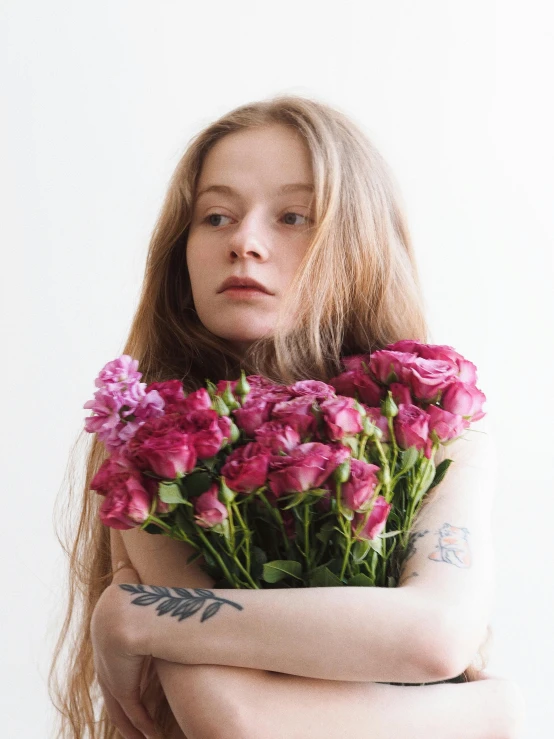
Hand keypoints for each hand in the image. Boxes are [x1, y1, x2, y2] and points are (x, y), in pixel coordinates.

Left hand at [90, 561, 159, 738]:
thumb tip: (121, 556)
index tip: (134, 689)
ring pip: (121, 704)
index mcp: (105, 629)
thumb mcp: (130, 583)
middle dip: (126, 706)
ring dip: (134, 723)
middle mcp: (104, 652)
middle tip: (139, 722)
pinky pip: (132, 709)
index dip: (122, 674)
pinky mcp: (120, 684)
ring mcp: (110, 670)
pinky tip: (151, 733)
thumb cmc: (140, 591)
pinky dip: (141, 723)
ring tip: (147, 736)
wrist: (133, 613)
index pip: (113, 658)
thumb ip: (127, 572)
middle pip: (114, 687)